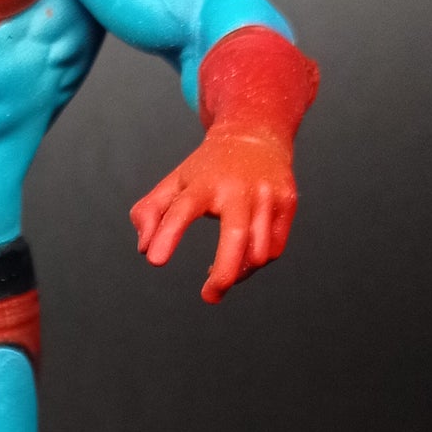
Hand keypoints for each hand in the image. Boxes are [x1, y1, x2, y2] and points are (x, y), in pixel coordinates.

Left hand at [129, 126, 297, 302]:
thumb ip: (149, 213)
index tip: (156, 260)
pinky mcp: (287, 202)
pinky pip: (273, 250)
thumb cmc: (207, 169)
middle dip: (223, 274)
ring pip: (258, 252)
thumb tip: (145, 250)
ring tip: (219, 274)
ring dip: (238, 272)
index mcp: (203, 183)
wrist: (254, 134)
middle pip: (235, 237)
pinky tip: (240, 260)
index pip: (182, 209)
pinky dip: (255, 264)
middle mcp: (237, 189)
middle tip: (208, 297)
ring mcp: (266, 195)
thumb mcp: (174, 183)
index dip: (168, 234)